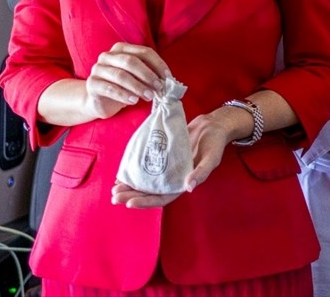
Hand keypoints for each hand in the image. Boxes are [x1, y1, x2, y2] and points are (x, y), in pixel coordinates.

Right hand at [83, 42, 169, 119]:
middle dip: (147, 75)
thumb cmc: (123, 87)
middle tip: (158, 87)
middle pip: (130, 62)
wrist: (100, 101)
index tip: (168, 77)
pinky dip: (124, 95)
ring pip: (121, 75)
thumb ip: (149, 75)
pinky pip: (109, 88)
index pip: (143, 52)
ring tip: (149, 96)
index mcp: (121, 49)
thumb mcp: (137, 78)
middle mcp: (107, 56)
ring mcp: (98, 69)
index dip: (157, 64)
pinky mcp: (92, 84)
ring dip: (138, 87)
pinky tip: (134, 101)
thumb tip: (167, 80)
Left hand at [110, 107, 237, 208]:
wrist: (212, 126)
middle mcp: (172, 178)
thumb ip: (201, 172)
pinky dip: (134, 172)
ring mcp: (166, 168)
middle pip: (149, 193)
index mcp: (183, 183)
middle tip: (115, 196)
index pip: (162, 199)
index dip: (145, 202)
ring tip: (114, 189)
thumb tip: (189, 187)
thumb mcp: (212, 158)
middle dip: (131, 196)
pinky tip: (122, 174)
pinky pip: (145, 167)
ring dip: (130, 187)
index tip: (130, 202)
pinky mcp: (161, 157)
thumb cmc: (214, 144)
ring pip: (145, 182)